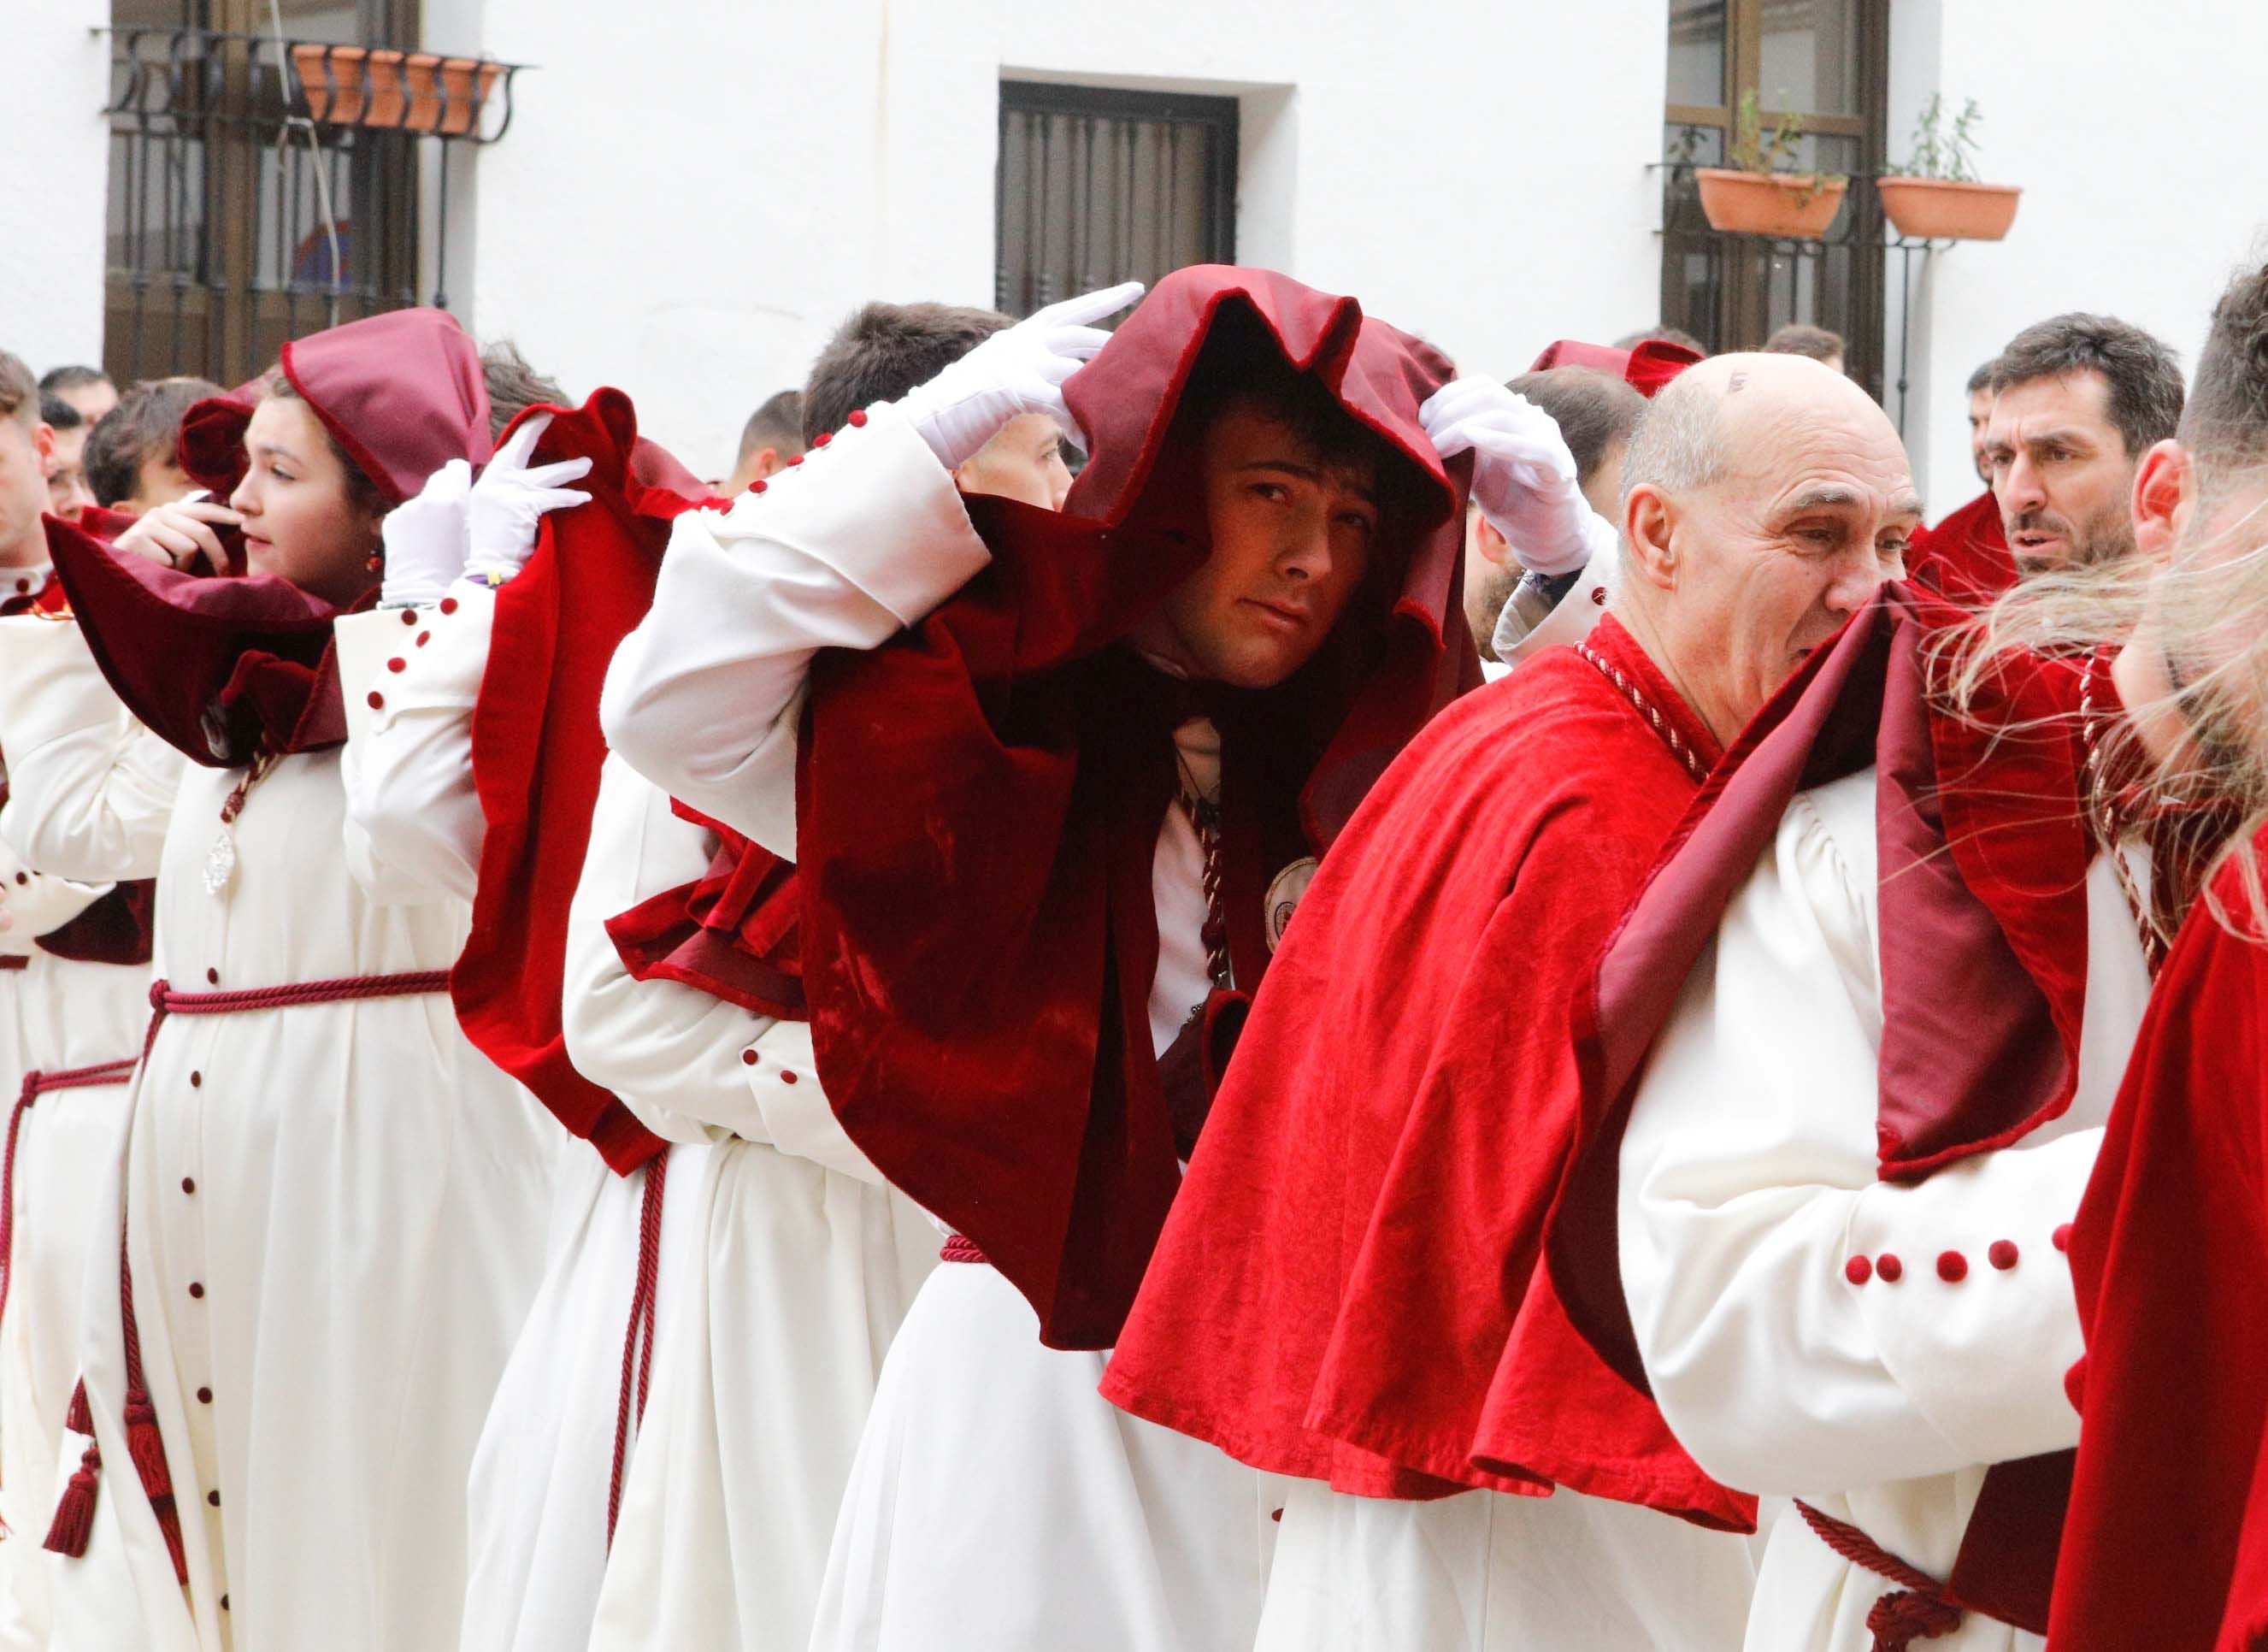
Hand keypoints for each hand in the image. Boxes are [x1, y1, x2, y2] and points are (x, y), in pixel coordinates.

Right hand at [111, 494, 239, 572]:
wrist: (118, 574)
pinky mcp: (138, 539)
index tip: (244, 522)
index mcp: (172, 511)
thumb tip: (236, 530)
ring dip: (184, 566)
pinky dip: (168, 571)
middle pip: (203, 533)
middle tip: (223, 573)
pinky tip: (154, 570)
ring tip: (169, 568)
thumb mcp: (179, 545)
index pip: (204, 510)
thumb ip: (198, 535)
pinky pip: (171, 560)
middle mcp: (159, 513)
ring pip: (189, 548)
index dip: (226, 516)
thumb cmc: (156, 563)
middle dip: (218, 556)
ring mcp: (147, 524)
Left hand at [379, 459, 472, 606]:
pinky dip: (415, 523)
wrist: (422, 597)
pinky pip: (408, 513)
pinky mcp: (391, 522)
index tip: (467, 488)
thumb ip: (476, 509)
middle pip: (438, 480)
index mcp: (450, 501)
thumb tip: (475, 492)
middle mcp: (424, 499)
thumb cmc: (459, 573)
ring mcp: (404, 510)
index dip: (463, 479)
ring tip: (438, 536)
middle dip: (447, 492)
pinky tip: (422, 543)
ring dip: (431, 509)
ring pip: (423, 498)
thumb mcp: (478, 537)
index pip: (456, 469)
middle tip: (456, 516)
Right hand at [464, 413, 592, 584]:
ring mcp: (507, 492)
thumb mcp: (486, 512)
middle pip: (520, 449)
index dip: (522, 434)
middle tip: (554, 415)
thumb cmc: (490, 546)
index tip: (538, 419)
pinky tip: (584, 497)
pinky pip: (553, 498)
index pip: (505, 451)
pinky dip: (570, 498)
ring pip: (546, 474)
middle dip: (537, 430)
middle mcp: (494, 482)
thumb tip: (521, 480)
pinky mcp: (522, 505)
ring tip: (588, 463)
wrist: (487, 569)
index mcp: (485, 482)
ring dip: (569, 469)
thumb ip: (500, 492)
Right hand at [896, 281, 1144, 469]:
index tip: (1135, 288)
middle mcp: (1019, 342)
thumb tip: (1058, 387)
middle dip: (1112, 345)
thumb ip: (1027, 376)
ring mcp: (1015, 362)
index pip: (1066, 311)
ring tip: (1122, 412)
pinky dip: (1075, 423)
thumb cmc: (958, 413)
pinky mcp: (1011, 387)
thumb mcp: (997, 383)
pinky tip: (1088, 442)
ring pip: (1073, 369)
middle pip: (1080, 334)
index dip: (1102, 300)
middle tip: (1148, 351)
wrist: (921, 425)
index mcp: (1016, 337)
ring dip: (1098, 394)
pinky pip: (1058, 402)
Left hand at [1419, 377, 1615, 578]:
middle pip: (1489, 395)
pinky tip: (1472, 437)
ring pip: (1504, 417)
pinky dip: (1500, 441)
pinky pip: (1533, 449)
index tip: (1421, 419)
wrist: (1543, 536)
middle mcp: (1534, 420)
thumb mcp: (1475, 467)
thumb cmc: (1509, 499)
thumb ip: (1459, 444)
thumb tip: (1424, 426)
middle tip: (1425, 437)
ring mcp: (1548, 441)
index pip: (1482, 387)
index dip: (1448, 396)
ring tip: (1437, 448)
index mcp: (1515, 414)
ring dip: (1461, 429)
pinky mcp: (1558, 470)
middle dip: (1449, 412)